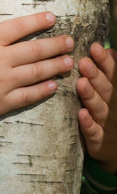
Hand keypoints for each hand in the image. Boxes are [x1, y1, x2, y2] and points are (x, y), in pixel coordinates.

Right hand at [0, 0, 74, 120]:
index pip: (19, 27)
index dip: (37, 22)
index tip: (52, 19)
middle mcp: (0, 60)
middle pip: (34, 50)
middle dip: (55, 45)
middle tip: (70, 42)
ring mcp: (3, 82)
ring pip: (36, 72)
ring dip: (53, 66)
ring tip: (67, 62)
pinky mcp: (2, 102)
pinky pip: (27, 95)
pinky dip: (41, 90)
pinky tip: (52, 86)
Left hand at [77, 43, 116, 174]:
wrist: (115, 147)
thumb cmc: (111, 111)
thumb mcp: (114, 89)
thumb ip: (111, 71)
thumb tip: (109, 50)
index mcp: (115, 91)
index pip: (112, 74)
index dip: (105, 61)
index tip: (94, 47)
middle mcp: (114, 105)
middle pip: (105, 88)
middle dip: (95, 75)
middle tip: (83, 62)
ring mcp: (107, 123)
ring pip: (99, 108)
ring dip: (90, 96)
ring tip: (81, 83)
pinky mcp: (99, 140)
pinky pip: (94, 132)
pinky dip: (88, 124)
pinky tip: (82, 114)